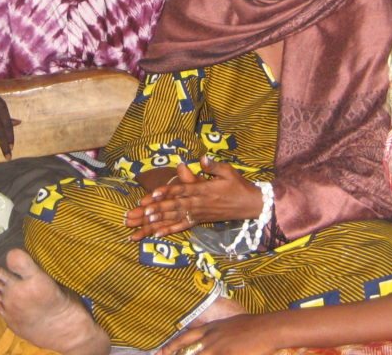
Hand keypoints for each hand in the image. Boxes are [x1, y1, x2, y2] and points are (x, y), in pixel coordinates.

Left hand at [125, 156, 261, 239]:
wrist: (250, 205)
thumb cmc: (238, 185)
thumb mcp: (228, 172)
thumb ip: (213, 166)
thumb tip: (202, 158)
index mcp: (204, 190)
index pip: (182, 190)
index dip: (167, 192)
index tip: (153, 193)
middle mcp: (199, 204)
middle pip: (174, 206)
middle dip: (156, 209)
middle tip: (141, 212)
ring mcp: (198, 214)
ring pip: (175, 217)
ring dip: (158, 220)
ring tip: (143, 223)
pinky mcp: (199, 221)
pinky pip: (182, 226)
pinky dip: (169, 230)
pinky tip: (156, 234)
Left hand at [158, 315, 276, 354]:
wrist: (267, 328)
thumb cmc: (253, 327)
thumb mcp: (232, 326)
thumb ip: (220, 333)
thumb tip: (215, 340)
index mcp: (212, 328)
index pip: (187, 337)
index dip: (173, 345)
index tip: (162, 351)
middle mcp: (211, 338)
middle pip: (187, 350)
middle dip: (174, 353)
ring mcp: (218, 348)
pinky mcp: (227, 354)